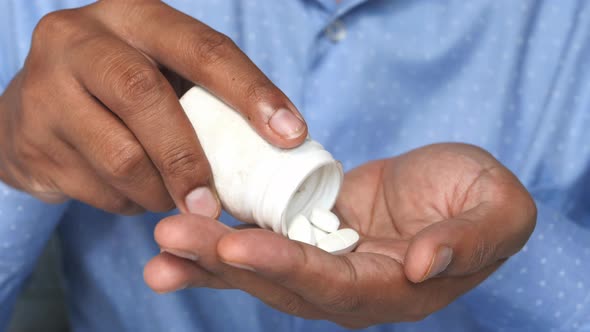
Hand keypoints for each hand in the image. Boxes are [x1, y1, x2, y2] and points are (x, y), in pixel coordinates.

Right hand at [0, 0, 305, 214]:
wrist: (35, 107)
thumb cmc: (123, 90)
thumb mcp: (163, 73)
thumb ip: (208, 97)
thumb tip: (278, 143)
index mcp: (133, 16)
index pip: (202, 48)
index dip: (250, 92)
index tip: (291, 134)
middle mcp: (81, 39)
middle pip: (143, 94)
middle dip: (189, 159)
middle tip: (215, 205)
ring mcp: (45, 88)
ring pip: (120, 156)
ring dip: (159, 191)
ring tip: (174, 198)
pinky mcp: (30, 140)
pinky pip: (96, 188)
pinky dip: (129, 203)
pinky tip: (133, 192)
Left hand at [144, 143, 535, 327]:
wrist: (454, 184)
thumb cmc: (482, 196)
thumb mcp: (497, 210)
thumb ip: (467, 242)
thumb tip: (420, 266)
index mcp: (393, 288)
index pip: (333, 286)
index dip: (287, 269)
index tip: (237, 248)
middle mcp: (350, 286)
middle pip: (281, 283)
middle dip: (224, 264)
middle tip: (169, 240)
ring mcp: (324, 261)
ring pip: (260, 268)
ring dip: (207, 258)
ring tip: (158, 246)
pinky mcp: (308, 233)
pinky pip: (262, 239)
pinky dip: (222, 238)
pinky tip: (182, 232)